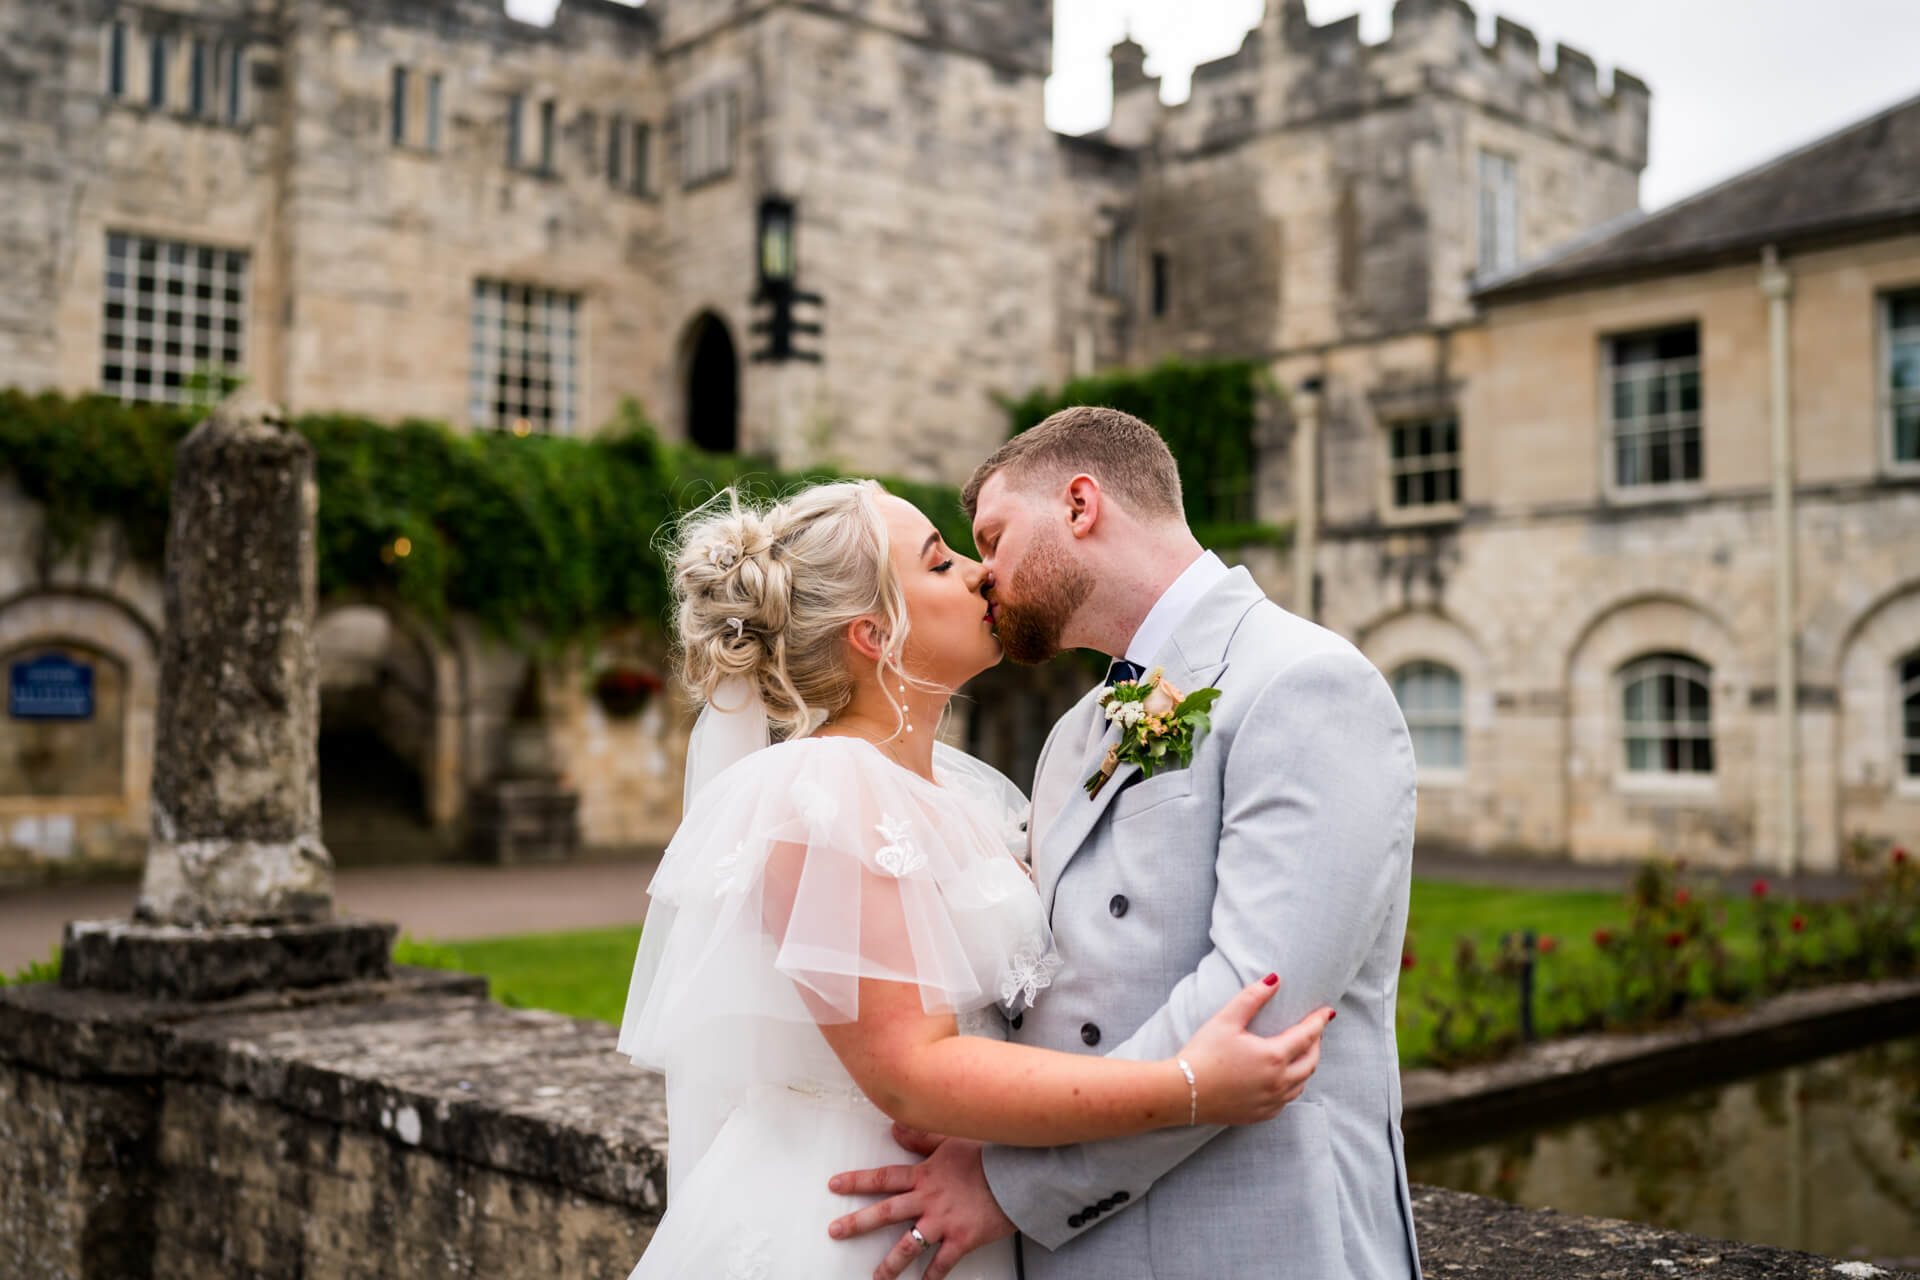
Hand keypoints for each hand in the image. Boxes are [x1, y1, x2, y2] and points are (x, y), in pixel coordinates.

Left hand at [827, 1124, 1016, 1279]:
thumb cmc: (990, 1155)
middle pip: (885, 1212)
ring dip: (890, 1264)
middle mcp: (928, 1199)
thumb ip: (922, 1137)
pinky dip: (932, 1278)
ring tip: (876, 1278)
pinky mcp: (962, 1240)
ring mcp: (943, 1222)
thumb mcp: (953, 1140)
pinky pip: (942, 1264)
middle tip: (836, 1231)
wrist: (1018, 1174)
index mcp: (925, 1175)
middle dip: (857, 1223)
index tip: (835, 1185)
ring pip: (908, 1245)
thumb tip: (895, 1128)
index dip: (856, 1181)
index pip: (883, 1178)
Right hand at [1177, 974, 1332, 1125]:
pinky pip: (1287, 1100)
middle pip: (1311, 1062)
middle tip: (1315, 1030)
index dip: (1319, 1022)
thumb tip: (1275, 979)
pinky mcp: (1261, 1115)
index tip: (1327, 1012)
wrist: (1182, 1093)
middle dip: (1316, 1044)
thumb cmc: (1203, 1054)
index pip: (1307, 1036)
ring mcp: (1271, 1102)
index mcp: (1273, 1057)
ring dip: (1307, 1065)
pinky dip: (1293, 1085)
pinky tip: (1284, 1078)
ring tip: (1302, 1052)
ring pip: (1302, 1083)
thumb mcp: (1226, 1020)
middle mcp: (1278, 1082)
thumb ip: (1252, 997)